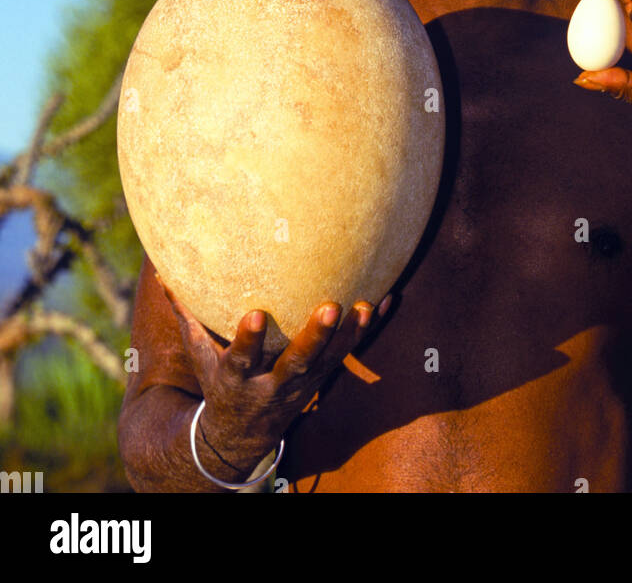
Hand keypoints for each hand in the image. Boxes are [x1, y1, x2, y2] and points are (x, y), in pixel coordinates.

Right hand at [158, 278, 390, 461]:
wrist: (239, 439)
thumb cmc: (218, 385)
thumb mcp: (199, 358)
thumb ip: (187, 317)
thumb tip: (163, 275)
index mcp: (238, 379)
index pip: (241, 359)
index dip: (248, 340)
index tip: (255, 314)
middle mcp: (273, 385)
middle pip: (297, 363)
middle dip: (315, 337)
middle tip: (330, 307)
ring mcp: (303, 384)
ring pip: (330, 362)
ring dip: (350, 335)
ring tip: (366, 304)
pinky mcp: (322, 379)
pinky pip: (350, 356)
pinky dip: (368, 331)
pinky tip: (386, 301)